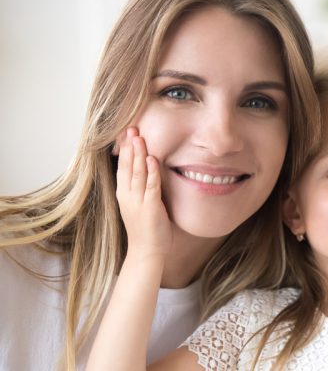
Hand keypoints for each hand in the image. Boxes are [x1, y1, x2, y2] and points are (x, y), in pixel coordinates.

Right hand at [116, 127, 172, 259]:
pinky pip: (151, 185)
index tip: (126, 133)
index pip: (122, 167)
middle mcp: (128, 196)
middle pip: (127, 167)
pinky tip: (152, 159)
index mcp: (124, 195)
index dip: (125, 150)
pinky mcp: (151, 207)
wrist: (147, 252)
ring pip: (138, 173)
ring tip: (139, 137)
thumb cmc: (146, 229)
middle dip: (130, 146)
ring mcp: (138, 201)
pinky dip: (152, 171)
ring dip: (139, 154)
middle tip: (131, 128)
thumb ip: (141, 189)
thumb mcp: (139, 205)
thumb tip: (147, 172)